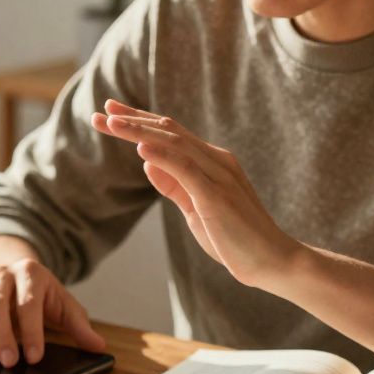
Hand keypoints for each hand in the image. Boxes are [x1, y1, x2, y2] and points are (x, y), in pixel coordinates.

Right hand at [0, 239, 105, 366]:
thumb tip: (99, 347)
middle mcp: (1, 274)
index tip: (35, 357)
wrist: (15, 274)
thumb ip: (80, 326)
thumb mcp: (65, 306)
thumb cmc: (43, 295)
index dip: (31, 331)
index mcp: (30, 273)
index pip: (28, 302)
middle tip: (8, 363)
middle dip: (1, 336)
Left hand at [91, 99, 303, 287]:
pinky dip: (163, 156)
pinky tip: (140, 148)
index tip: (111, 115)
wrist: (272, 261)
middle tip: (102, 112)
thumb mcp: (196, 209)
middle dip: (132, 120)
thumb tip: (147, 163)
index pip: (171, 134)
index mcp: (211, 162)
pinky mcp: (217, 195)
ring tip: (111, 123)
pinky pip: (187, 169)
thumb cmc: (235, 239)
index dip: (140, 122)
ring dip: (140, 132)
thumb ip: (174, 185)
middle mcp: (216, 161)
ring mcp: (218, 175)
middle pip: (168, 131)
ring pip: (174, 143)